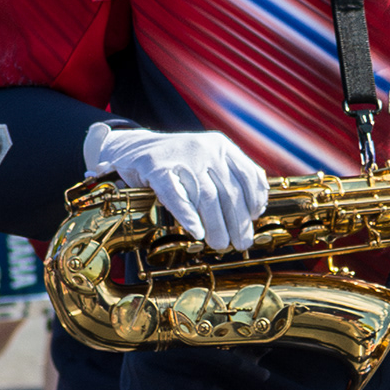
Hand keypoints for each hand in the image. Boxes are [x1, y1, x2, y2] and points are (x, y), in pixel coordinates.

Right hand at [84, 122, 267, 253]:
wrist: (132, 146)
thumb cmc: (175, 161)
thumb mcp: (206, 158)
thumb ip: (229, 174)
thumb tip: (258, 205)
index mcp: (220, 145)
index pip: (247, 173)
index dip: (254, 198)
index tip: (254, 218)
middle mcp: (205, 148)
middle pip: (229, 191)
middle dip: (238, 222)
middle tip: (241, 244)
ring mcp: (181, 157)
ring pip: (207, 197)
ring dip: (217, 226)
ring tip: (220, 244)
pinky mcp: (156, 167)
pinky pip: (176, 195)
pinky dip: (188, 216)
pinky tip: (196, 233)